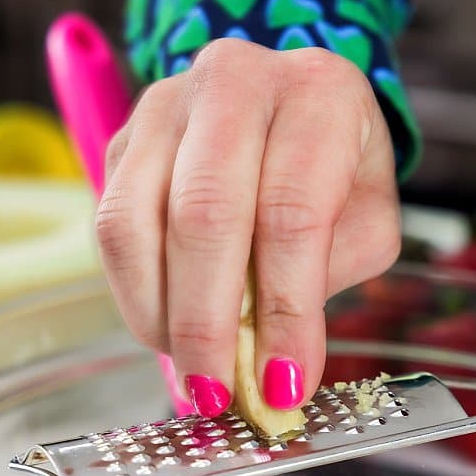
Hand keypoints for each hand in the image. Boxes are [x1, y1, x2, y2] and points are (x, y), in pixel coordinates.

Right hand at [96, 38, 400, 415]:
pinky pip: (110, 227)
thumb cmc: (336, 173)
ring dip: (160, 315)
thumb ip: (325, 279)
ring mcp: (166, 105)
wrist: (291, 110)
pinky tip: (166, 330)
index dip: (285, 309)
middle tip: (219, 393)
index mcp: (317, 94)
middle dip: (208, 322)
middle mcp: (235, 81)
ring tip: (191, 372)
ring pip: (136, 221)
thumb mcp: (365, 221)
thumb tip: (274, 365)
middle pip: (204, 213)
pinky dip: (135, 295)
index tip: (284, 382)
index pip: (292, 212)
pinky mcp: (123, 140)